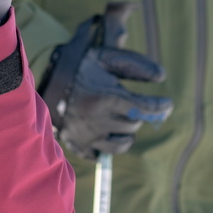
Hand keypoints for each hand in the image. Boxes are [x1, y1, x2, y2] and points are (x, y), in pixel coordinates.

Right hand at [39, 14, 173, 159]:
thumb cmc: (79, 64)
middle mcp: (97, 121)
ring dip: (126, 131)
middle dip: (137, 114)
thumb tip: (162, 76)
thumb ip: (136, 65)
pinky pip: (103, 154)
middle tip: (132, 104)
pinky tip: (108, 131)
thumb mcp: (106, 57)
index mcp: (106, 98)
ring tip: (121, 118)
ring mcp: (87, 136)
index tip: (167, 104)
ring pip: (122, 143)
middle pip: (133, 125)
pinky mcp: (77, 144)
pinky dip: (110, 144)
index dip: (159, 107)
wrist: (44, 78)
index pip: (143, 109)